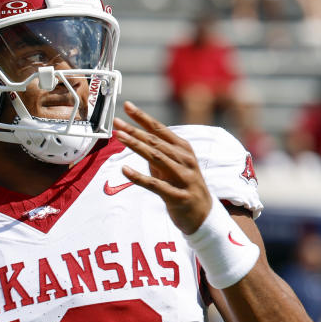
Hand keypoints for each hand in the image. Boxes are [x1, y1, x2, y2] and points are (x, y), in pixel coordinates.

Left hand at [112, 101, 212, 234]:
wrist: (203, 215)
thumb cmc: (184, 187)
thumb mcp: (172, 165)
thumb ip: (157, 152)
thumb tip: (136, 137)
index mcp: (184, 149)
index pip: (160, 129)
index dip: (143, 117)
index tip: (127, 105)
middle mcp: (185, 160)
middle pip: (156, 142)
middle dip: (135, 130)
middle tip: (117, 122)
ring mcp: (183, 178)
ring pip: (157, 159)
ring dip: (136, 146)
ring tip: (119, 137)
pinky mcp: (177, 196)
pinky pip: (155, 185)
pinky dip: (139, 177)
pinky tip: (124, 170)